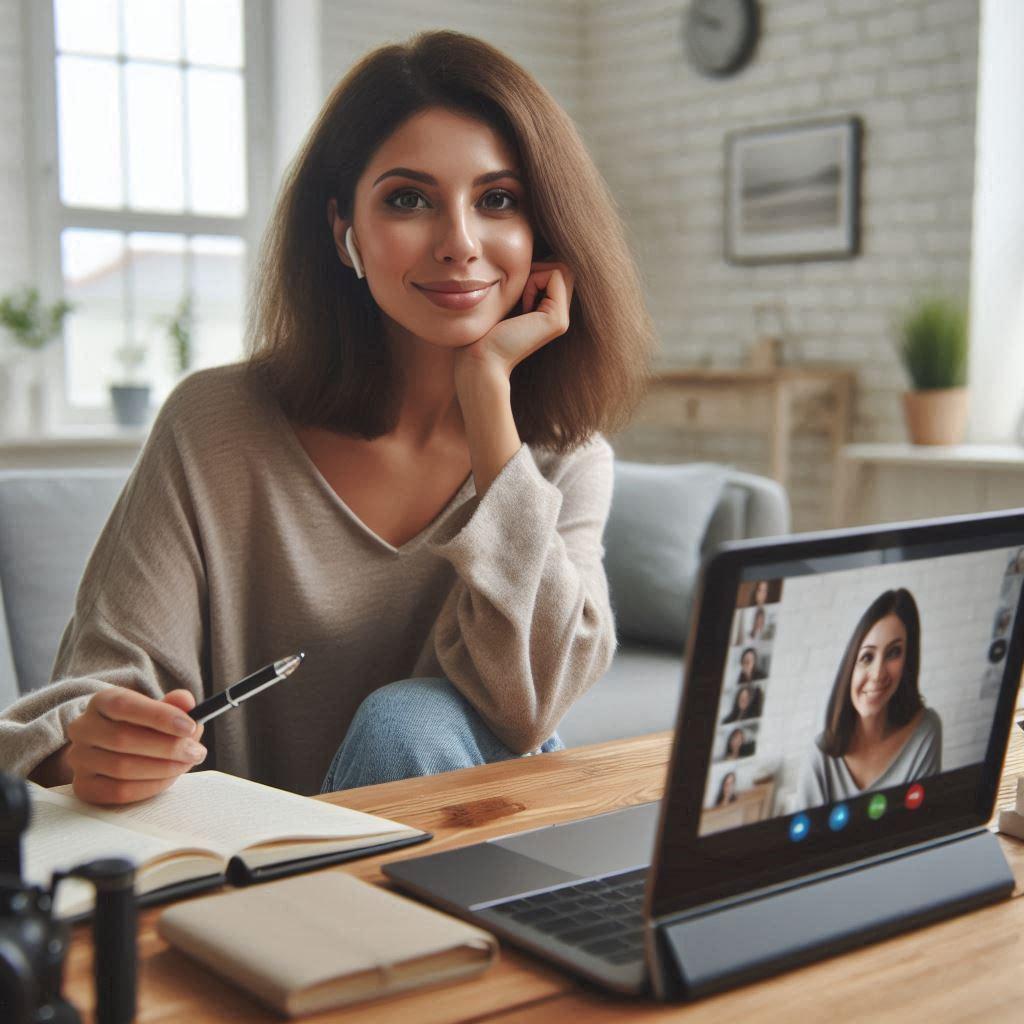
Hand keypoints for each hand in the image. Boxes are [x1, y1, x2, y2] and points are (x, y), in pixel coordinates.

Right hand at [66, 689, 206, 804]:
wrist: (112, 751)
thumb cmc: (142, 726)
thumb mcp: (157, 709)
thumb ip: (174, 703)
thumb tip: (187, 702)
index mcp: (101, 701)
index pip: (124, 705)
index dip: (159, 716)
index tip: (190, 726)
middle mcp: (83, 728)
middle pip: (123, 739)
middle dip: (168, 747)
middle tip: (196, 752)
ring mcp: (79, 758)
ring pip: (122, 767)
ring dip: (163, 768)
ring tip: (187, 763)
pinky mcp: (83, 786)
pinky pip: (118, 792)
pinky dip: (150, 786)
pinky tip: (169, 778)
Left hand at [455, 262, 574, 379]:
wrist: (480, 358)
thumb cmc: (483, 329)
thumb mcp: (505, 297)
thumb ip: (521, 280)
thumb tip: (528, 250)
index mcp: (549, 312)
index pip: (555, 270)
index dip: (535, 269)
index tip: (514, 291)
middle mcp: (560, 316)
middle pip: (562, 267)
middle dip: (538, 268)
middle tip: (517, 292)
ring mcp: (562, 319)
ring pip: (561, 268)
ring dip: (535, 274)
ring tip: (519, 300)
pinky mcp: (558, 319)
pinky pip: (554, 275)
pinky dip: (533, 282)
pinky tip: (521, 306)